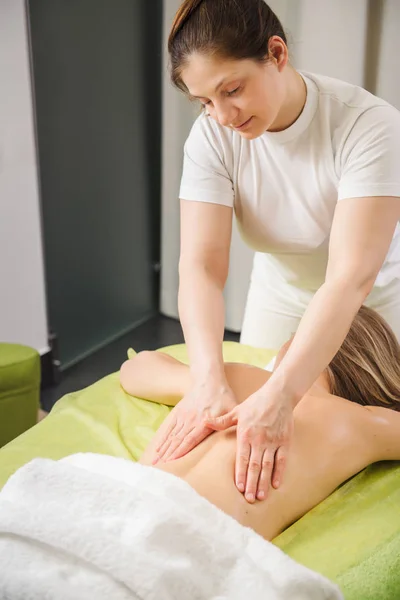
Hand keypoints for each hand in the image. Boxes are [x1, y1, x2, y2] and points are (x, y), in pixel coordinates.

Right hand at [153, 379, 237, 463]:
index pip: (190, 440)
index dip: (181, 452)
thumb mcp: (232, 408)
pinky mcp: (179, 413)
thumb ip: (229, 423)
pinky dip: (163, 439)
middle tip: (160, 469)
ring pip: (172, 436)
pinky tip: (158, 448)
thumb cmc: (223, 396)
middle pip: (178, 441)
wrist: (208, 379)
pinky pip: (170, 428)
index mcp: (204, 422)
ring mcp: (184, 416)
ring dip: (164, 450)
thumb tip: (236, 437)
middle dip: (169, 455)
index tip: (172, 462)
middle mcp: (191, 420)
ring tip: (155, 462)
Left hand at [206, 387, 293, 502]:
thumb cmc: (255, 403)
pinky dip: (279, 472)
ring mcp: (273, 442)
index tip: (239, 487)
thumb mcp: (236, 411)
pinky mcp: (285, 442)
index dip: (241, 473)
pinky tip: (276, 484)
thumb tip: (205, 422)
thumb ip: (222, 421)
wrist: (279, 395)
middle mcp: (259, 440)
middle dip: (251, 483)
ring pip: (268, 466)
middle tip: (249, 498)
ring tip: (260, 496)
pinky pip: (282, 460)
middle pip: (255, 465)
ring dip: (264, 482)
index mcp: (246, 433)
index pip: (242, 457)